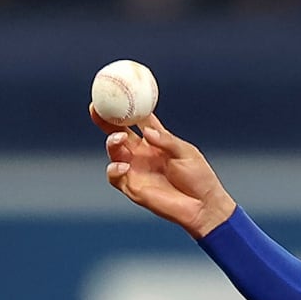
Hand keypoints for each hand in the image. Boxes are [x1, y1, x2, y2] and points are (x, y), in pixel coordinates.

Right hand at [101, 117, 236, 238]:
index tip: (114, 93)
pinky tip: (124, 166)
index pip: (136, 119)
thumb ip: (166, 141)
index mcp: (155, 140)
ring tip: (119, 139)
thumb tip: (147, 132)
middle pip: (117, 132)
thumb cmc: (198, 177)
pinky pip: (114, 176)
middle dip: (105, 120)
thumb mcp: (186, 152)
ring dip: (111, 142)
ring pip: (114, 152)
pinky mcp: (132, 188)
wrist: (203, 206)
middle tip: (97, 109)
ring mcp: (135, 170)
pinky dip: (114, 169)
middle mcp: (141, 153)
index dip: (125, 107)